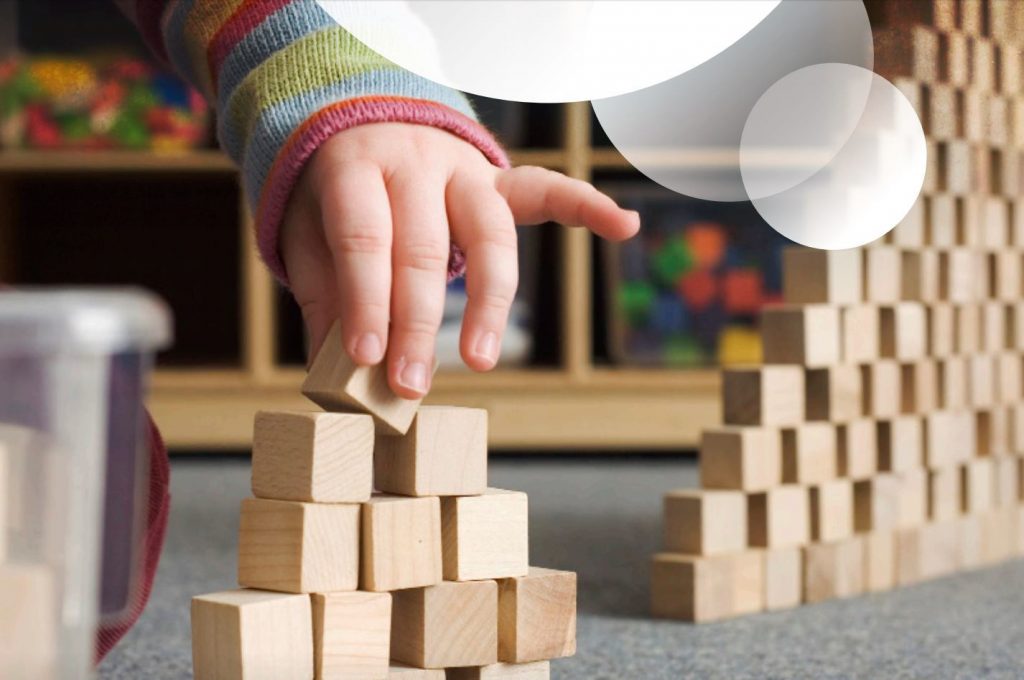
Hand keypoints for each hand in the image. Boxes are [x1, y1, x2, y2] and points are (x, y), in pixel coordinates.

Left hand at [282, 122, 638, 398]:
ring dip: (488, 301)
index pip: (364, 239)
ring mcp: (463, 169)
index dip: (366, 300)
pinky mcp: (498, 179)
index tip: (366, 358)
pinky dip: (587, 206)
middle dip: (417, 322)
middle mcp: (414, 162)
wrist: (360, 117)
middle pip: (423, 247)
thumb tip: (333, 370)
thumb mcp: (305, 230)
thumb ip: (324, 292)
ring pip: (487, 234)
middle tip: (410, 383)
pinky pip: (548, 189)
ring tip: (483, 358)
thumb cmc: (333, 192)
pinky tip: (623, 226)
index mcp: (354, 168)